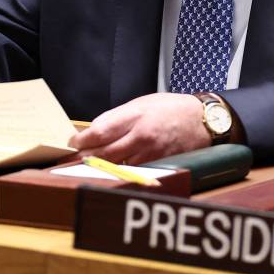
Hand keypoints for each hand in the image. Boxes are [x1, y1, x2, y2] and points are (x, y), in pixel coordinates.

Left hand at [68, 93, 209, 164]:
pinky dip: (121, 170)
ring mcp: (150, 153)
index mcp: (134, 116)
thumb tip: (94, 130)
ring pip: (117, 165)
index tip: (73, 143)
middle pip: (104, 152)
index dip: (82, 141)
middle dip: (86, 156)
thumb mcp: (141, 103)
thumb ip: (117, 117)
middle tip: (76, 157)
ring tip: (91, 163)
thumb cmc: (169, 108)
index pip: (99, 132)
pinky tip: (114, 168)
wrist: (201, 120)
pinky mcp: (158, 165)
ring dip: (101, 165)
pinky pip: (133, 171)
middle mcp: (141, 135)